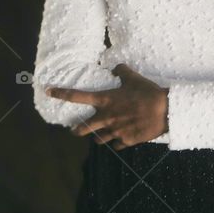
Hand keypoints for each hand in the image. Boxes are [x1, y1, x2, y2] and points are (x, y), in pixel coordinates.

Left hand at [45, 63, 167, 150]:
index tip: (49, 91)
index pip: (77, 97)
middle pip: (82, 128)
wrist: (164, 111)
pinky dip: (116, 142)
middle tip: (76, 129)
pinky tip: (121, 139)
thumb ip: (122, 71)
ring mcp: (115, 131)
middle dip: (77, 130)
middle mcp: (106, 117)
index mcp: (105, 100)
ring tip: (100, 135)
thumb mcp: (134, 78)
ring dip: (97, 137)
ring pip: (97, 140)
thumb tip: (116, 67)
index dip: (61, 93)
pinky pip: (116, 145)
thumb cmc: (148, 93)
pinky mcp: (126, 141)